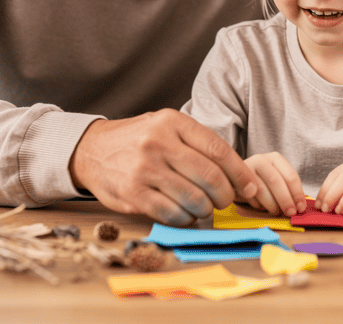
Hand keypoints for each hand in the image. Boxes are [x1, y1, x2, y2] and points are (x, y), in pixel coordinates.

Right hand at [69, 109, 257, 225]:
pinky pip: (172, 214)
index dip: (240, 172)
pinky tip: (185, 214)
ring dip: (206, 210)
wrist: (92, 150)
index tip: (250, 187)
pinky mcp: (133, 194)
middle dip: (225, 195)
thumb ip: (197, 144)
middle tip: (225, 200)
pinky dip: (186, 219)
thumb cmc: (139, 140)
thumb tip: (237, 175)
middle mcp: (159, 143)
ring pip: (194, 199)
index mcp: (173, 122)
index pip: (218, 149)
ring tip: (204, 207)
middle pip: (210, 177)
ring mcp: (145, 169)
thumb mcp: (167, 126)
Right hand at [241, 152, 307, 215]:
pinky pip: (249, 196)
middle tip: (290, 213)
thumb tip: (300, 206)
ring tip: (274, 210)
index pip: (291, 176)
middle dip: (285, 200)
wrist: (235, 177)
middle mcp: (262, 159)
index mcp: (276, 158)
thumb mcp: (276, 179)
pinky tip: (260, 204)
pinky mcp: (236, 179)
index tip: (300, 208)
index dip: (297, 194)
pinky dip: (257, 204)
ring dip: (271, 205)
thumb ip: (287, 188)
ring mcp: (247, 168)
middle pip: (276, 181)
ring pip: (262, 190)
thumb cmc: (261, 180)